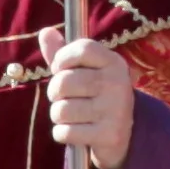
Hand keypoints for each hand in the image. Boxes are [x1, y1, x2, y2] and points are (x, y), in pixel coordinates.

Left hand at [42, 29, 133, 168]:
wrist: (124, 135)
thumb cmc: (95, 97)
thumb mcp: (84, 72)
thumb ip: (63, 54)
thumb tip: (45, 32)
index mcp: (113, 62)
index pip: (82, 48)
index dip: (62, 59)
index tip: (61, 69)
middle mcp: (117, 83)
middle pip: (63, 82)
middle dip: (54, 93)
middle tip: (63, 98)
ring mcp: (115, 110)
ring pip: (61, 110)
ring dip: (58, 116)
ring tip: (72, 116)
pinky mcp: (110, 135)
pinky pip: (65, 132)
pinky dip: (62, 134)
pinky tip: (75, 132)